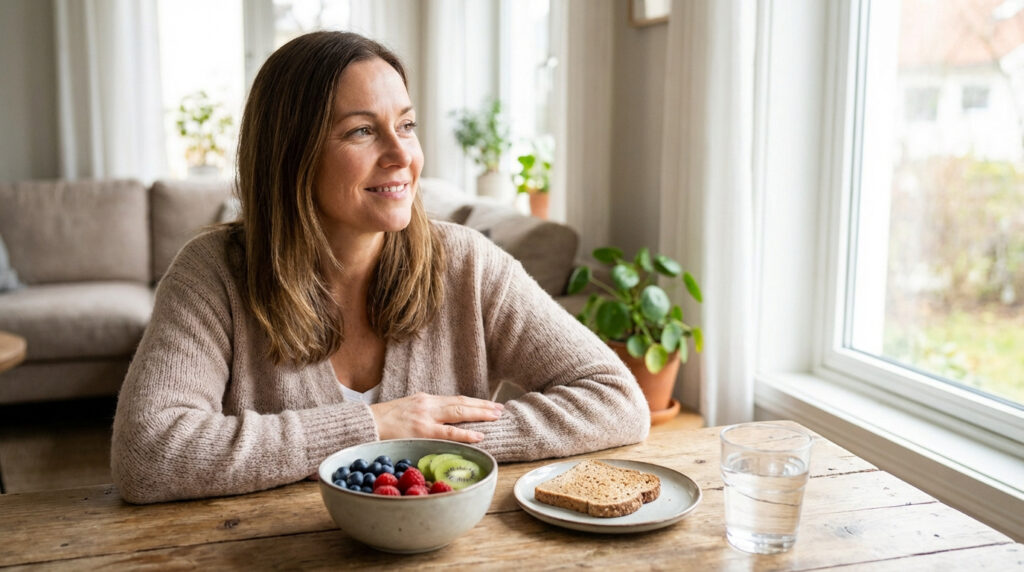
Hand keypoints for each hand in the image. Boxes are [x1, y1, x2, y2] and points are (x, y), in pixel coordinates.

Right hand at [369, 392, 503, 442]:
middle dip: (482, 406)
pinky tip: (479, 435)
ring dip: (480, 414)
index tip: (489, 405)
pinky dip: (466, 433)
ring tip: (496, 416)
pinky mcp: (422, 430)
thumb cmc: (383, 422)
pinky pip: (448, 433)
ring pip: (459, 413)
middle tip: (500, 409)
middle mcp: (428, 404)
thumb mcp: (407, 411)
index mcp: (425, 400)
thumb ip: (424, 414)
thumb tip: (441, 422)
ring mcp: (426, 417)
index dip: (474, 403)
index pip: (455, 400)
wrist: (364, 424)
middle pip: (461, 403)